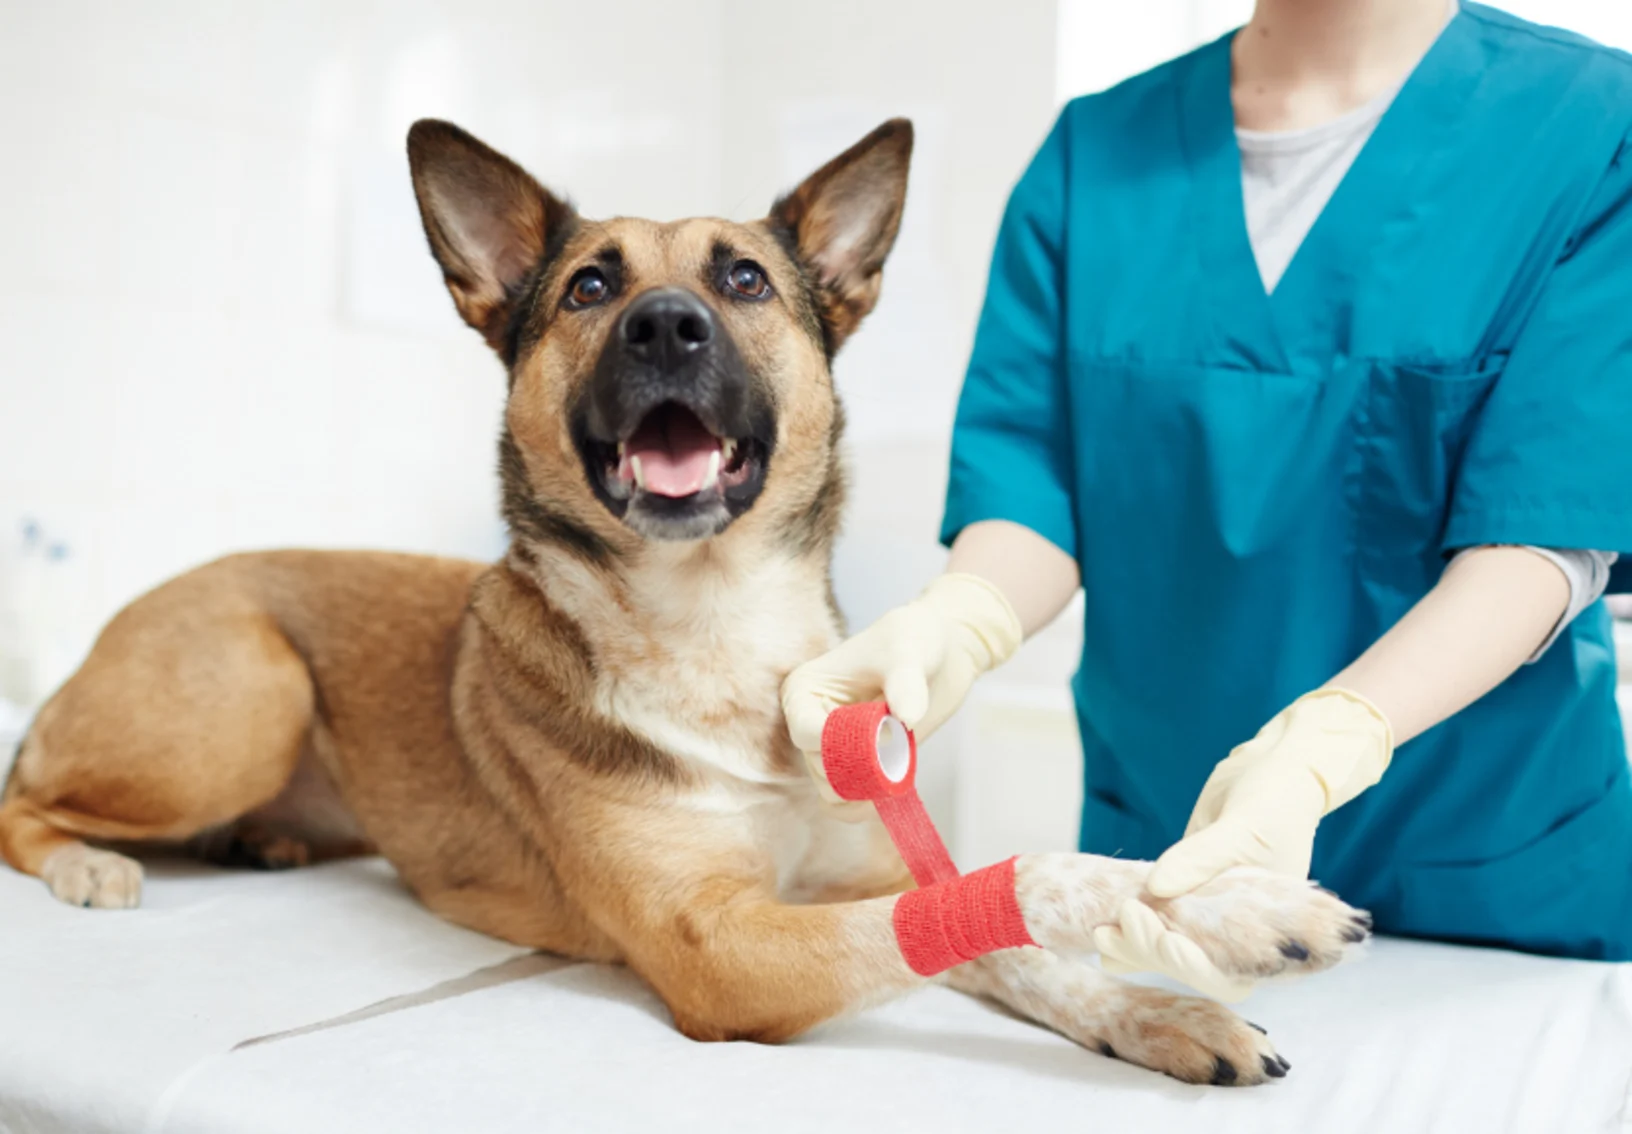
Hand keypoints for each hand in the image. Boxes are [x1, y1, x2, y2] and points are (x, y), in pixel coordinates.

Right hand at [781, 573, 1021, 802]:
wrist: (941, 652)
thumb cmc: (915, 638)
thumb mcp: (910, 651)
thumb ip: (906, 681)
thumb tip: (906, 718)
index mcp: (805, 689)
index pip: (807, 733)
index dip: (842, 744)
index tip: (885, 736)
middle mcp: (810, 722)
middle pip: (820, 768)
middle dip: (861, 767)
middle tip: (901, 747)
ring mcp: (832, 748)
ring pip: (833, 791)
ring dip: (868, 788)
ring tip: (902, 763)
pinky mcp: (856, 765)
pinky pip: (846, 804)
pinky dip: (867, 805)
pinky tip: (895, 791)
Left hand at [1091, 689, 1391, 997]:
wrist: (1270, 771)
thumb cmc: (1277, 799)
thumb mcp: (1246, 826)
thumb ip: (1204, 857)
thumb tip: (1154, 887)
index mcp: (1272, 931)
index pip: (1234, 973)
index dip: (1201, 969)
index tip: (1170, 945)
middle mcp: (1241, 932)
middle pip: (1194, 967)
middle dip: (1155, 952)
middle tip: (1123, 920)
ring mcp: (1208, 915)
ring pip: (1169, 947)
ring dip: (1135, 946)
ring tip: (1101, 932)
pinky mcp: (1183, 893)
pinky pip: (1156, 920)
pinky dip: (1130, 931)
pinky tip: (1101, 935)